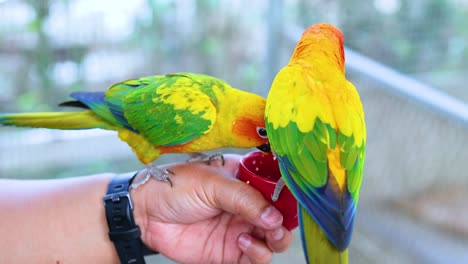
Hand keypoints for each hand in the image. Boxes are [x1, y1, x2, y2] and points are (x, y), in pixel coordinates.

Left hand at [131, 154, 292, 263]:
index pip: (276, 186)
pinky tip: (243, 241)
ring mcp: (241, 227)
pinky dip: (258, 253)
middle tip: (277, 223)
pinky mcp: (231, 251)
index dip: (287, 194)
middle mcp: (246, 204)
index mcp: (244, 179)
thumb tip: (275, 216)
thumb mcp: (212, 184)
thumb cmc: (174, 187)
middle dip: (285, 220)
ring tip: (263, 232)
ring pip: (275, 238)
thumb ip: (245, 198)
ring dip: (276, 238)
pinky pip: (257, 257)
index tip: (290, 201)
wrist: (145, 214)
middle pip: (281, 215)